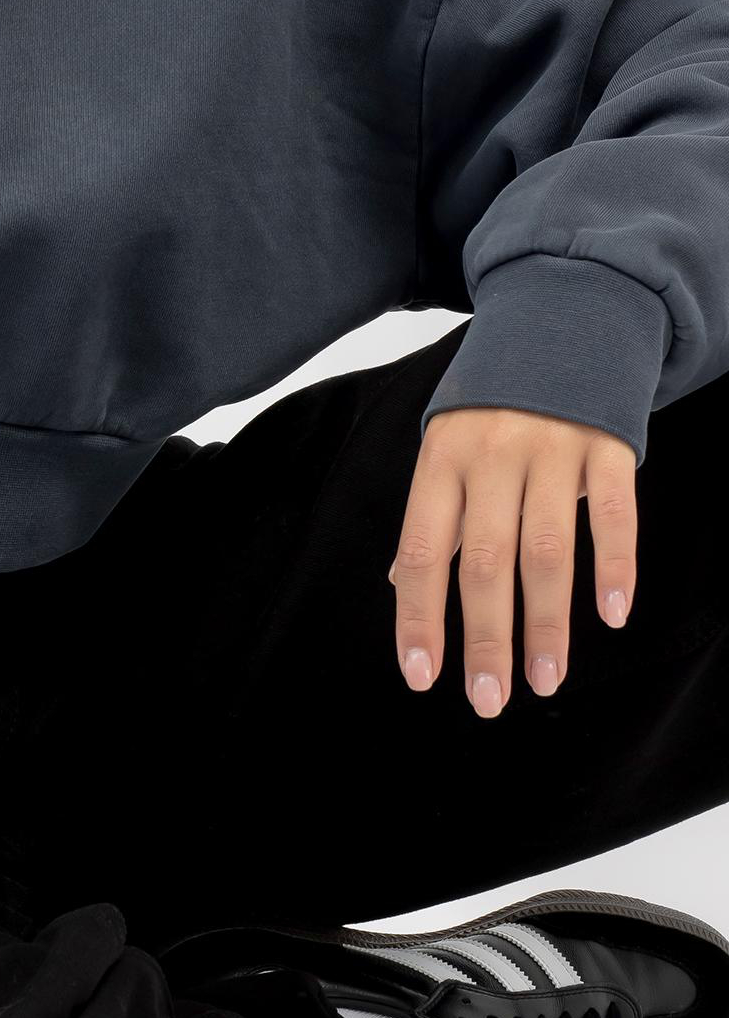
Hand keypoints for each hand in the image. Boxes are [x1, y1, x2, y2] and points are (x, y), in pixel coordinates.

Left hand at [386, 405, 637, 717]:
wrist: (557, 318)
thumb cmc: (491, 402)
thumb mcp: (446, 445)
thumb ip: (433, 512)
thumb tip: (402, 582)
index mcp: (441, 459)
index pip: (423, 550)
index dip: (418, 616)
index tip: (423, 677)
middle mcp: (492, 455)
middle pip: (485, 561)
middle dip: (486, 638)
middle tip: (489, 700)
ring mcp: (552, 448)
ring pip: (547, 550)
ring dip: (548, 622)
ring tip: (546, 679)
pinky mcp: (607, 445)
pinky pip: (614, 515)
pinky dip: (615, 567)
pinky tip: (611, 615)